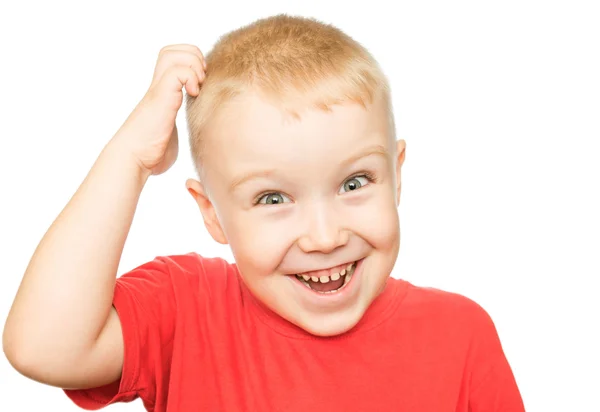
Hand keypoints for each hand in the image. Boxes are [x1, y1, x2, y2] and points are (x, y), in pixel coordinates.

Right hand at [113, 44, 205, 175]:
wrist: (132, 161)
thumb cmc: (150, 155)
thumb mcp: (171, 136)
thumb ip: (179, 129)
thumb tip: (190, 139)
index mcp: (162, 94)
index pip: (174, 58)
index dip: (192, 63)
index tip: (201, 85)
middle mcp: (159, 87)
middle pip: (173, 50)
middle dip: (194, 58)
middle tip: (200, 83)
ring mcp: (159, 90)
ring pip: (173, 53)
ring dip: (193, 65)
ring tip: (196, 87)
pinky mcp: (161, 97)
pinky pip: (178, 71)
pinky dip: (190, 77)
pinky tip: (193, 95)